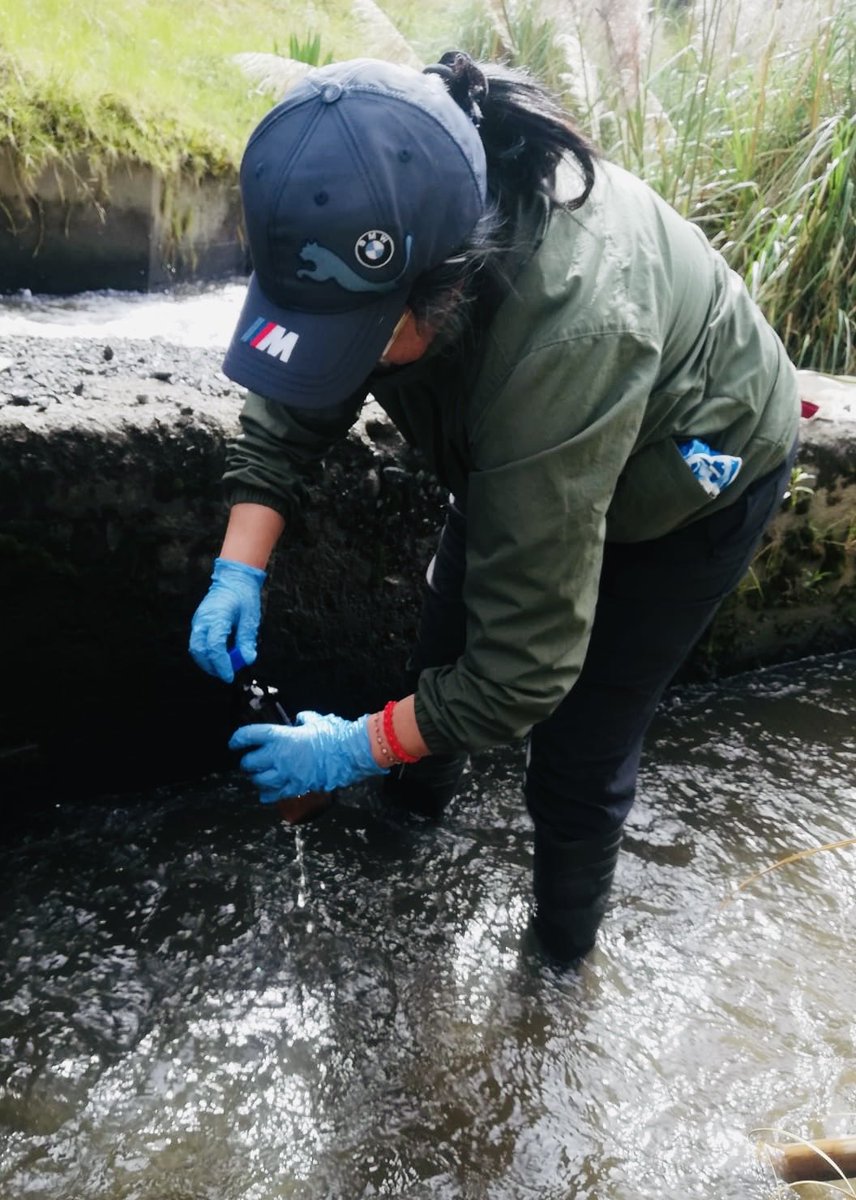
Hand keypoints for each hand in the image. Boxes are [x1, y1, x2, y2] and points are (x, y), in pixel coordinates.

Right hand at [189, 557, 265, 681]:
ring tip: (223, 668)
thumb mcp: (250, 618)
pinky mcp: (198, 622)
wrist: (234, 578)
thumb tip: (247, 659)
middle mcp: (203, 619)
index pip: (214, 647)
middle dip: (212, 666)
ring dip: (207, 662)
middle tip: (226, 674)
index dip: (222, 664)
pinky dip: (205, 653)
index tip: (230, 675)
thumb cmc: (243, 595)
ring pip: (195, 648)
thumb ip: (247, 640)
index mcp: (217, 616)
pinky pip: (197, 642)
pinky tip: (218, 657)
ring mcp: (198, 621)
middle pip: (199, 650)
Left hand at [228, 711, 387, 802]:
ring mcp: (285, 774)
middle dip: (246, 762)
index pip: (249, 736)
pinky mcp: (295, 787)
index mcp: (280, 736)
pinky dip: (267, 795)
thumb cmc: (332, 735)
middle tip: (249, 761)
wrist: (347, 754)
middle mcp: (278, 756)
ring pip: (258, 781)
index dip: (237, 739)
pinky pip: (274, 795)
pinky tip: (265, 793)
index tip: (234, 742)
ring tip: (259, 776)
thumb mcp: (316, 720)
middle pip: (249, 763)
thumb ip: (303, 719)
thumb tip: (299, 720)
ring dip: (256, 779)